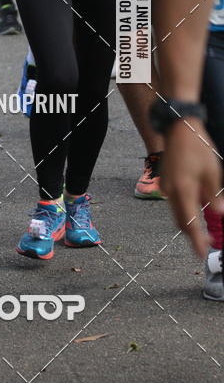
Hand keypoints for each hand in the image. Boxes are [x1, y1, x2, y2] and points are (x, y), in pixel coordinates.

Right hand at [161, 118, 223, 257]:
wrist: (178, 128)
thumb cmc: (198, 148)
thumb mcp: (213, 172)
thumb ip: (214, 196)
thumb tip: (218, 214)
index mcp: (184, 190)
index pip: (190, 223)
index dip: (196, 241)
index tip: (202, 254)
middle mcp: (171, 191)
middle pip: (180, 221)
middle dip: (192, 235)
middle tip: (207, 244)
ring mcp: (166, 186)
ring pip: (176, 212)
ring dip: (188, 223)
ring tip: (203, 229)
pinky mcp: (165, 181)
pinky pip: (174, 202)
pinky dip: (183, 210)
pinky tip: (195, 208)